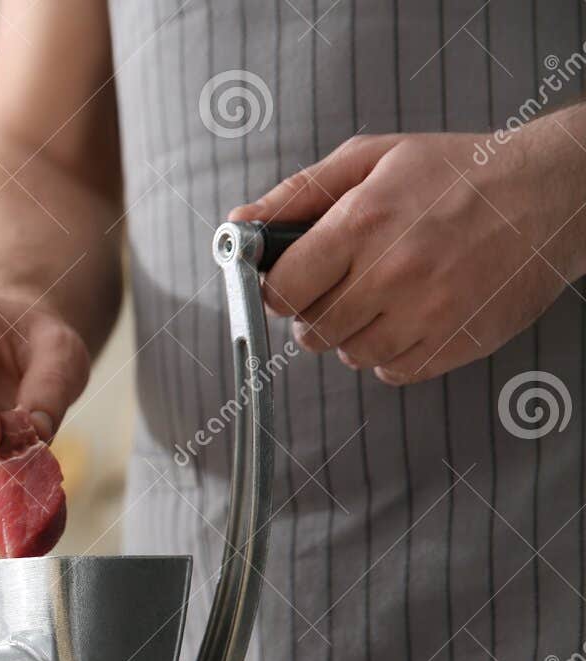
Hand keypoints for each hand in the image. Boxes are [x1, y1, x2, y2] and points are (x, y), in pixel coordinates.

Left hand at [230, 123, 585, 384]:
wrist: (552, 193)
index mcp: (363, 222)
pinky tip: (412, 313)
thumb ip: (297, 194)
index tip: (294, 278)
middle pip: (310, 329)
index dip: (280, 288)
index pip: (282, 289)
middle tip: (349, 279)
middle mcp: (392, 272)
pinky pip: (391, 370)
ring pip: (348, 354)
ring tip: (386, 292)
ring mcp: (427, 313)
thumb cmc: (457, 172)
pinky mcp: (455, 343)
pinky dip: (391, 350)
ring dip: (354, 332)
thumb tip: (238, 225)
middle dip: (317, 309)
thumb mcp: (372, 160)